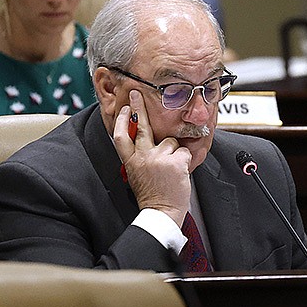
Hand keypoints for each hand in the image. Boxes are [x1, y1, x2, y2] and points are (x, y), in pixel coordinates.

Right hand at [112, 90, 191, 226]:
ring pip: (171, 140)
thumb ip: (139, 157)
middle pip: (141, 127)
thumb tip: (143, 140)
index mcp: (131, 161)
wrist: (161, 212)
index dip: (122, 120)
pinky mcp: (174, 161)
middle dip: (138, 107)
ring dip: (174, 151)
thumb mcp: (138, 174)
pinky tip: (179, 172)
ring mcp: (158, 158)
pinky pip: (184, 151)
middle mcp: (143, 157)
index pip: (121, 136)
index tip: (124, 108)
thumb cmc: (153, 193)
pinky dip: (185, 160)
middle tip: (137, 93)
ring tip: (171, 170)